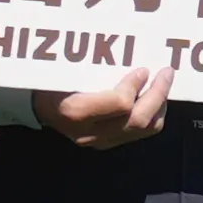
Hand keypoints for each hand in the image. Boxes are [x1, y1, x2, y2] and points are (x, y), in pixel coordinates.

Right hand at [53, 53, 179, 149]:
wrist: (36, 108)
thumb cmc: (52, 82)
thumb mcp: (67, 71)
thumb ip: (97, 68)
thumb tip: (130, 58)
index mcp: (76, 112)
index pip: (120, 104)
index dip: (136, 84)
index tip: (143, 69)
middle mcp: (90, 132)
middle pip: (137, 120)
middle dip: (158, 94)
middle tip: (166, 73)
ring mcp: (100, 142)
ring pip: (144, 129)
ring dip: (159, 106)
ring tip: (162, 86)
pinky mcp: (107, 144)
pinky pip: (139, 133)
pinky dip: (152, 115)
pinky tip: (152, 99)